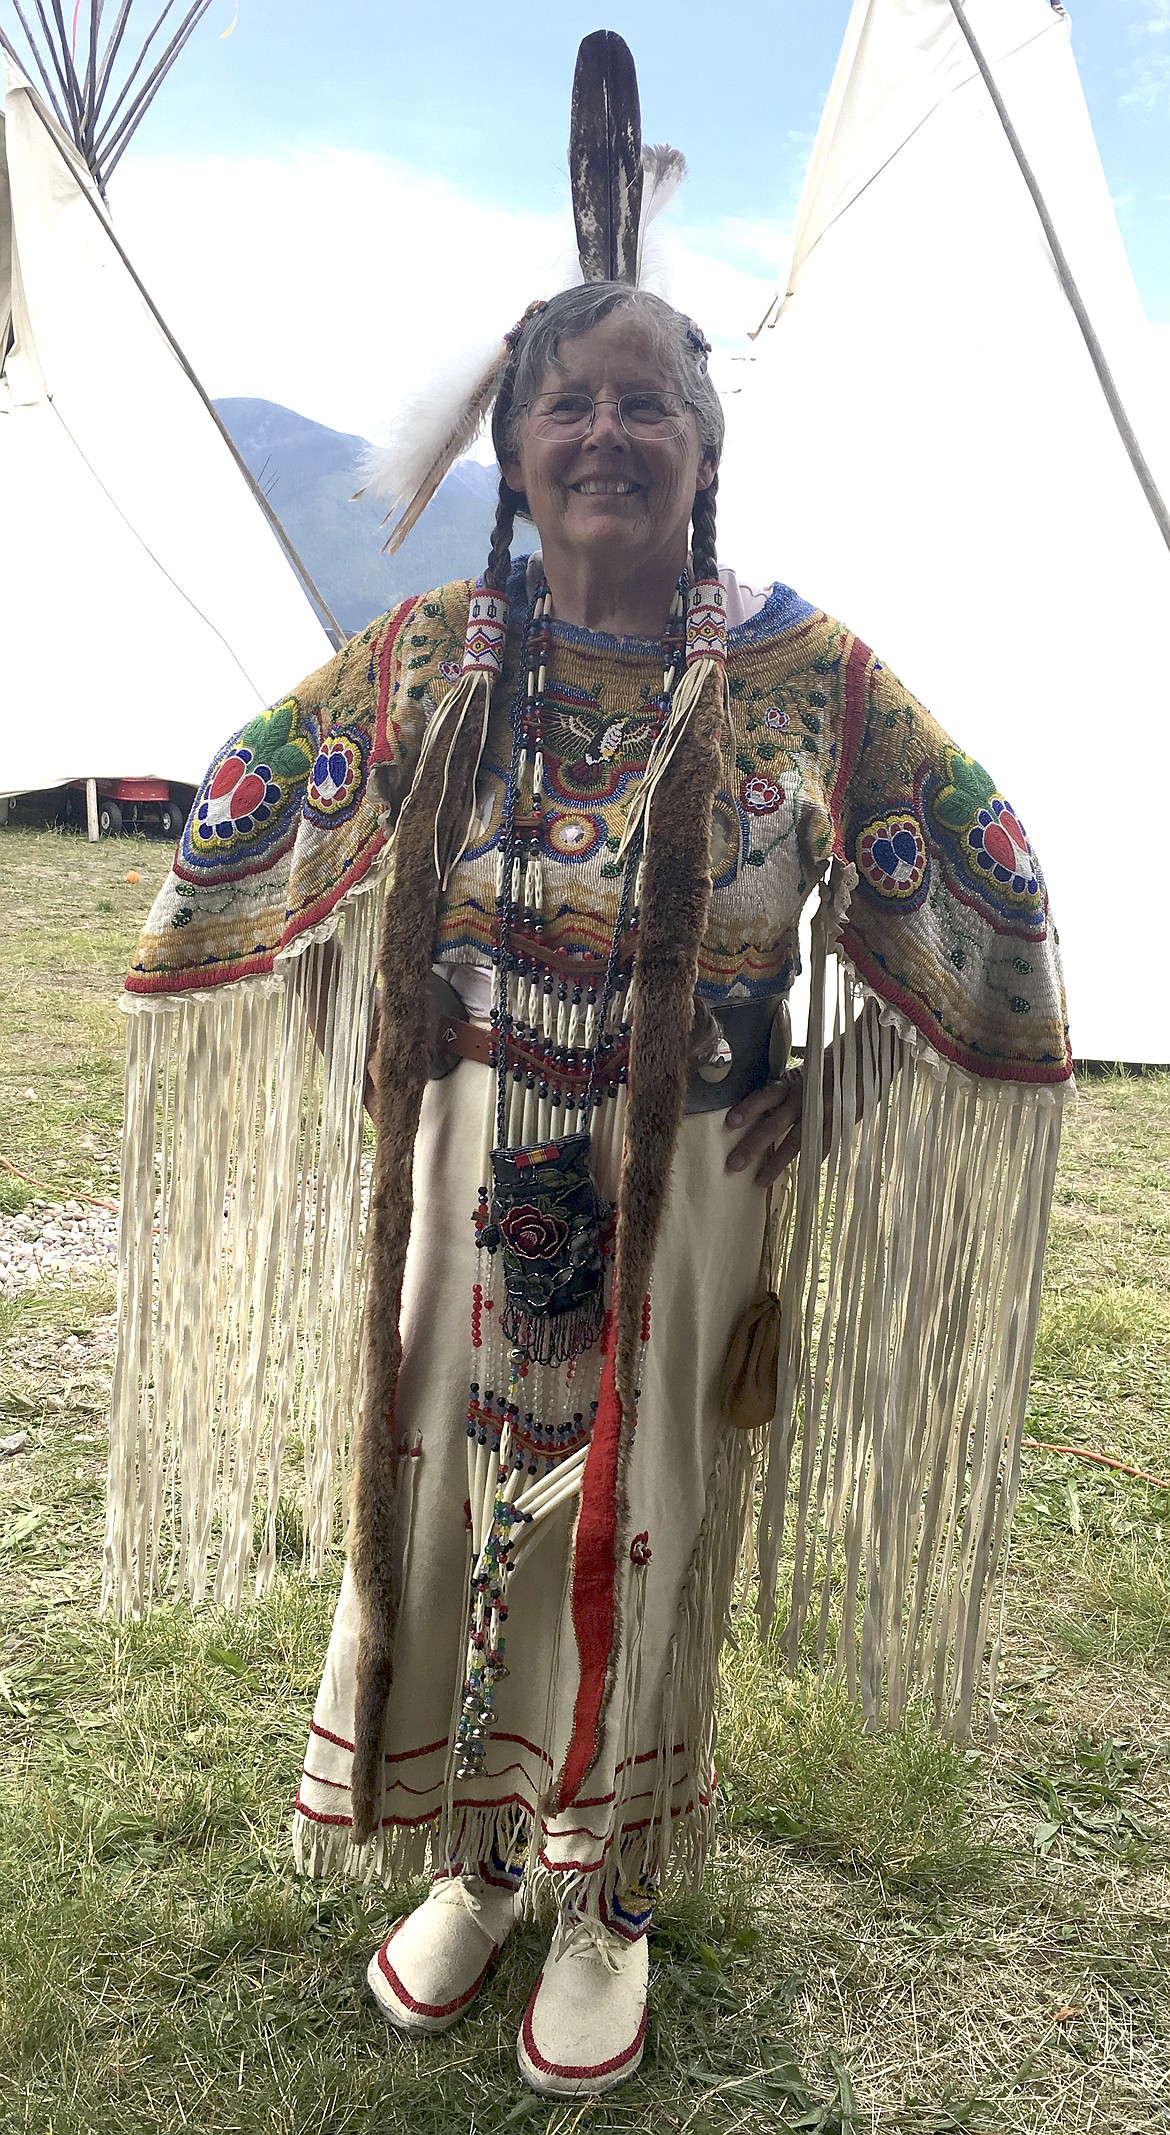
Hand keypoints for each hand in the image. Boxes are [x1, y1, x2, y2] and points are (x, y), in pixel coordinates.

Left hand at [724, 1004, 886, 1184]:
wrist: (871, 1058)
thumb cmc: (833, 1063)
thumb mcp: (807, 1068)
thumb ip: (788, 1086)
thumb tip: (762, 1105)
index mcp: (796, 1080)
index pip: (768, 1094)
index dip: (749, 1107)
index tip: (730, 1122)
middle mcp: (808, 1097)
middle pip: (776, 1123)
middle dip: (754, 1145)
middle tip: (733, 1164)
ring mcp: (826, 1113)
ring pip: (797, 1142)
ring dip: (777, 1162)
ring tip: (760, 1180)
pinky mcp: (842, 1124)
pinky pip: (823, 1147)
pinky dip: (809, 1161)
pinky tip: (796, 1176)